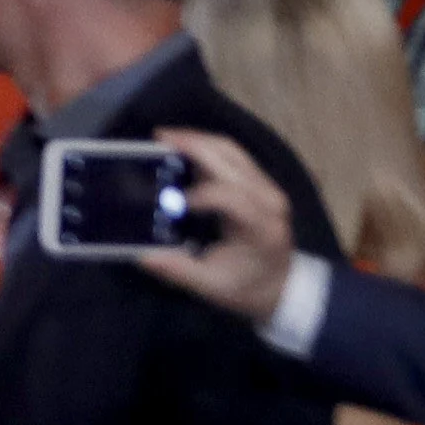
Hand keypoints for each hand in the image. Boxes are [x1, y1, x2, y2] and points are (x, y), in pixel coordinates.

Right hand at [134, 126, 302, 325]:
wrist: (282, 286)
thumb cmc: (247, 287)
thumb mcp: (212, 287)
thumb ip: (179, 270)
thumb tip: (143, 255)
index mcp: (259, 226)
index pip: (230, 196)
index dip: (198, 195)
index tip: (169, 205)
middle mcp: (268, 199)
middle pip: (230, 160)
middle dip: (193, 145)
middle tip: (158, 139)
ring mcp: (267, 187)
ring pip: (232, 150)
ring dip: (198, 140)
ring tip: (166, 137)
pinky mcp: (260, 183)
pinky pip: (234, 155)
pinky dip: (207, 147)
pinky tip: (184, 147)